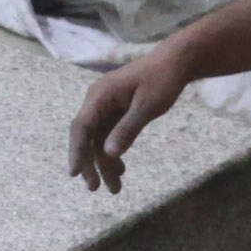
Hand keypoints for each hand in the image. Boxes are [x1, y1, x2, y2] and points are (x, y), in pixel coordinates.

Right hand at [69, 50, 188, 191]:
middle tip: (96, 188)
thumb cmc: (162, 79)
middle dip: (90, 163)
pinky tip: (121, 169)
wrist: (176, 62)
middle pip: (86, 136)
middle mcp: (98, 101)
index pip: (82, 126)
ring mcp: (106, 106)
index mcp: (100, 95)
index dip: (77, 151)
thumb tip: (108, 153)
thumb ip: (128, 129)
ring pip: (98, 139)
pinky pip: (109, 135)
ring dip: (105, 163)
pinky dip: (114, 152)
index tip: (75, 173)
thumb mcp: (148, 106)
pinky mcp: (116, 111)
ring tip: (114, 188)